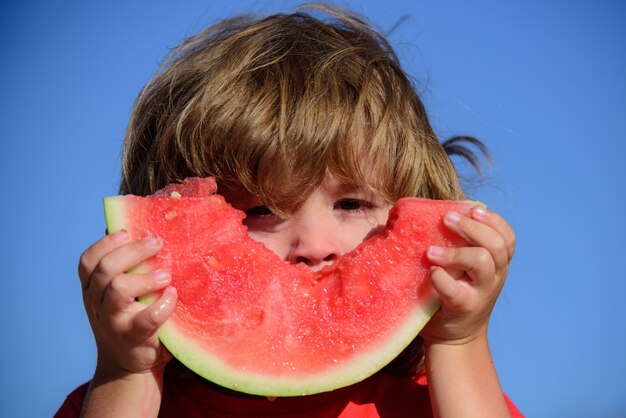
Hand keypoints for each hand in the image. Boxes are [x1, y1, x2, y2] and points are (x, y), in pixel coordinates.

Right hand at [78, 230, 177, 376]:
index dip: (105, 244)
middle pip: (105, 269)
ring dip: (145, 277)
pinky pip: (146, 317)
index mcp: (91, 290)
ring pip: (118, 288)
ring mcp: (113, 321)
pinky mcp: (133, 337)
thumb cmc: (129, 319)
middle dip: (132, 251)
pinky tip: (173, 295)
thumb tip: (136, 232)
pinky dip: (163, 303)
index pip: (87, 261)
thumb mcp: (117, 296)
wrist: (128, 368)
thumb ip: (123, 270)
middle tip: (157, 242)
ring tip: (167, 274)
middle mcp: (97, 304)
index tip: (127, 232)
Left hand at [421, 205, 515, 344]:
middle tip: (447, 218)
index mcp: (497, 264)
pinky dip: (442, 277)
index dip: (494, 220)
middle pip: (497, 245)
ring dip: (455, 251)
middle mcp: (494, 277)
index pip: (508, 238)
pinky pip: (456, 290)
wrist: (454, 339)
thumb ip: (461, 246)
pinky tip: (431, 272)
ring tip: (431, 250)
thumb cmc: (454, 292)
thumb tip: (435, 212)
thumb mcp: (465, 269)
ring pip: (482, 262)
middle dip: (472, 227)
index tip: (474, 209)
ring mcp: (482, 294)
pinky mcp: (463, 308)